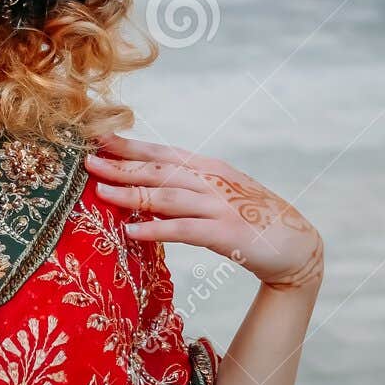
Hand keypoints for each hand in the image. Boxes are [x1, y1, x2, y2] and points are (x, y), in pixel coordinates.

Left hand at [85, 132, 322, 291]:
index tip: (99, 138)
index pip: (162, 152)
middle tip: (87, 161)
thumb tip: (147, 195)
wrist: (297, 246)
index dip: (130, 145)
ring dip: (132, 194)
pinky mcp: (226, 232)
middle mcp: (212, 181)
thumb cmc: (253, 220)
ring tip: (100, 193)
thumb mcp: (217, 198)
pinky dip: (156, 230)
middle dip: (121, 165)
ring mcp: (219, 205)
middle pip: (159, 169)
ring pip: (167, 196)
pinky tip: (131, 232)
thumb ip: (186, 193)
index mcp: (208, 168)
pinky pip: (184, 229)